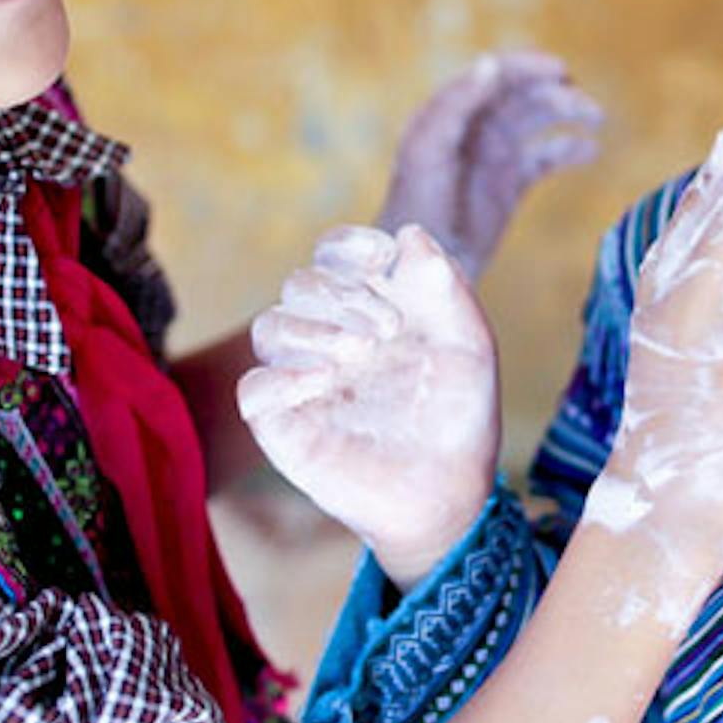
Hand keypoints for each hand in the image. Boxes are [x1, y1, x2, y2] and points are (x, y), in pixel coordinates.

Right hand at [237, 224, 499, 584]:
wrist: (450, 490)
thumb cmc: (459, 415)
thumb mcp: (468, 345)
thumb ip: (444, 287)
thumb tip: (410, 233)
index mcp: (368, 307)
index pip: (333, 255)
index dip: (348, 245)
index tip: (382, 257)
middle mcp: (329, 337)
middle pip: (301, 284)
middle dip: (342, 293)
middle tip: (389, 329)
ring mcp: (303, 379)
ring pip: (269, 326)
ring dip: (311, 328)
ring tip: (358, 352)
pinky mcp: (284, 425)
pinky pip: (254, 389)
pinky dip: (280, 376)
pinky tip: (322, 381)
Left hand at [378, 53, 603, 277]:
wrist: (423, 262)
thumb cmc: (416, 204)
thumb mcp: (429, 149)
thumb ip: (457, 105)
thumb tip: (491, 63)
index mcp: (452, 111)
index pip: (494, 74)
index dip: (527, 67)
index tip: (560, 70)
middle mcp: (475, 127)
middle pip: (522, 95)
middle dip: (555, 92)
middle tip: (586, 103)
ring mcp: (494, 154)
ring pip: (538, 121)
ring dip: (567, 112)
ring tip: (596, 117)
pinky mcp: (509, 184)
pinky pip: (544, 157)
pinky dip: (568, 150)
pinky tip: (590, 150)